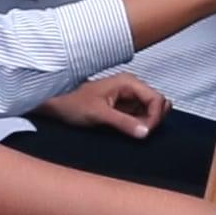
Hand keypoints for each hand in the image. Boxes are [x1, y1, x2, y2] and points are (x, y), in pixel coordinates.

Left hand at [34, 72, 167, 137]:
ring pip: (151, 112)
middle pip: (158, 104)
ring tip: (130, 131)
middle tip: (138, 132)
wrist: (57, 105)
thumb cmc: (72, 103)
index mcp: (128, 82)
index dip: (155, 117)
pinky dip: (139, 126)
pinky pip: (141, 118)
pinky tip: (128, 131)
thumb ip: (123, 122)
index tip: (145, 131)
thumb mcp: (98, 114)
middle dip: (152, 120)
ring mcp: (129, 98)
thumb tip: (145, 131)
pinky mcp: (124, 109)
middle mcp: (131, 87)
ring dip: (146, 124)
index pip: (157, 99)